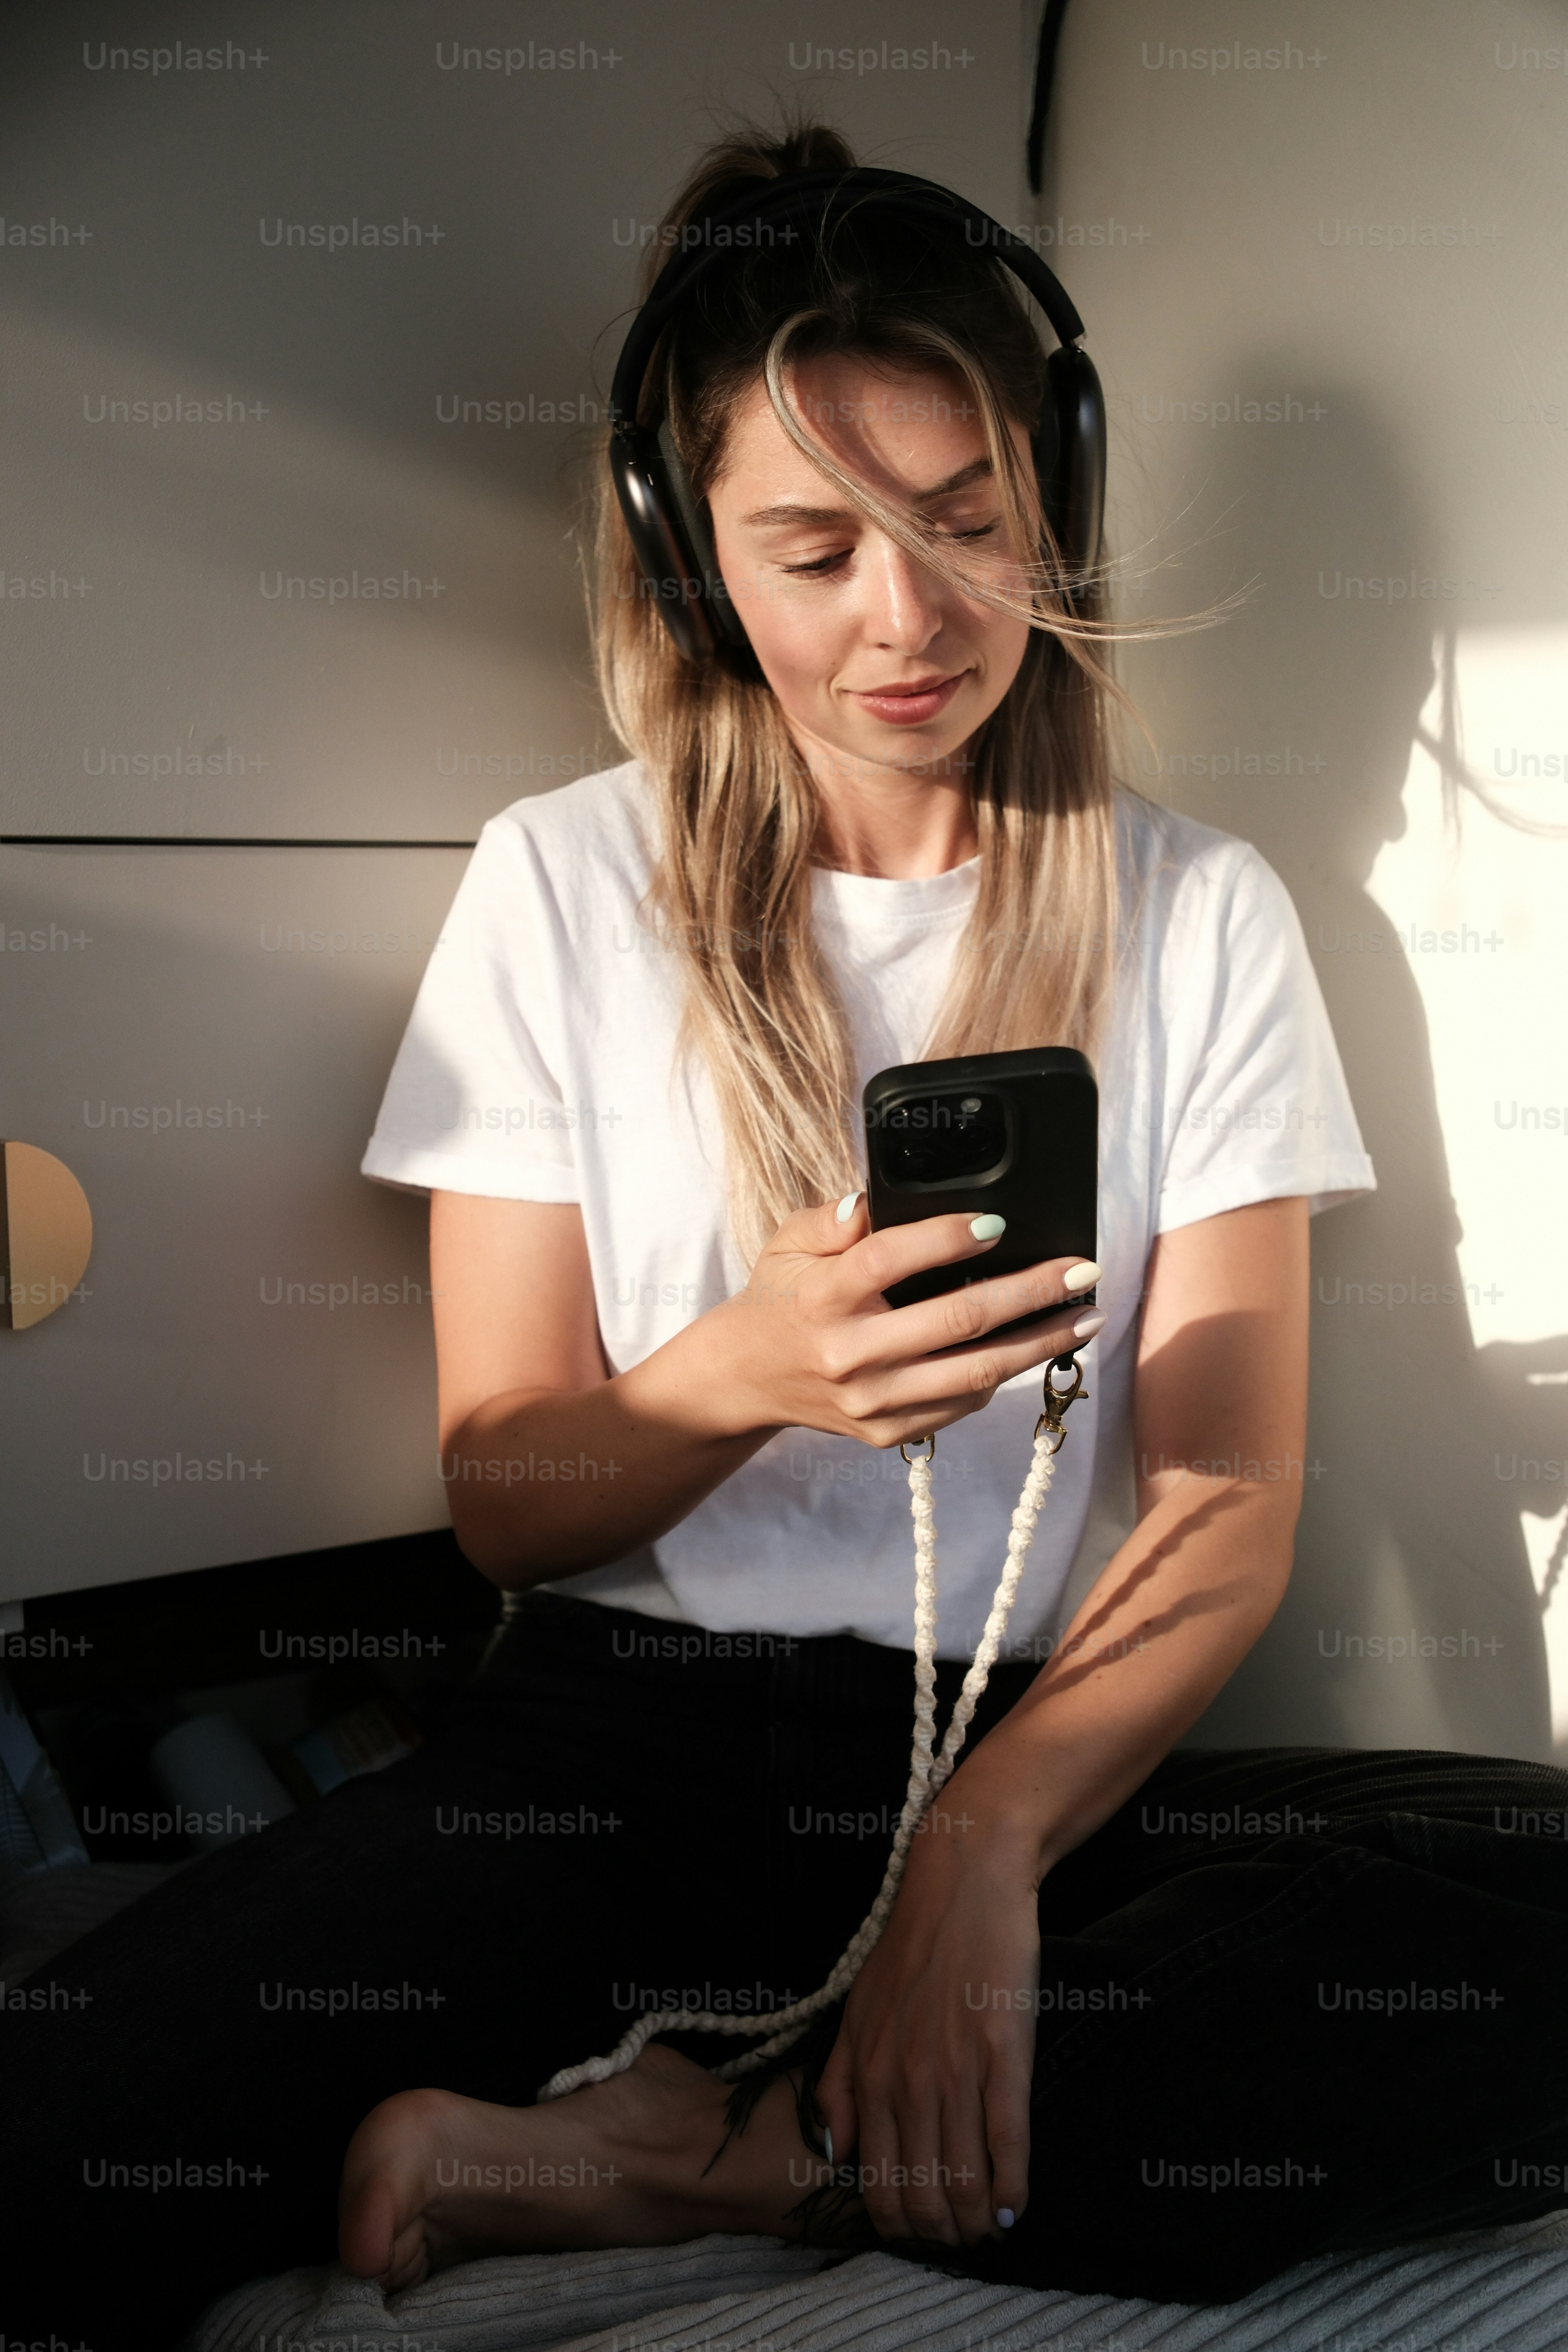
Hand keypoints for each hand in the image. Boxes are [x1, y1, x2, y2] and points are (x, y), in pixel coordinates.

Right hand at [701, 1194, 1101, 1449]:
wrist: (748, 1378)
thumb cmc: (782, 1297)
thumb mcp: (789, 1243)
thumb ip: (832, 1218)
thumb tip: (874, 1201)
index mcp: (823, 1296)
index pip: (890, 1260)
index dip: (947, 1239)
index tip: (998, 1222)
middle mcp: (849, 1353)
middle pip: (957, 1321)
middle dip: (1031, 1293)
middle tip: (1083, 1270)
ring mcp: (872, 1401)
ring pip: (974, 1373)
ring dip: (1040, 1344)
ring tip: (1086, 1317)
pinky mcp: (886, 1432)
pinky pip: (960, 1406)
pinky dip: (1002, 1376)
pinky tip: (1033, 1348)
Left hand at [816, 1793, 1040, 2244]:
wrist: (963, 1882)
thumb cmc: (910, 1948)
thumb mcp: (856, 2013)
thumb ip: (839, 2085)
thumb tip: (834, 2151)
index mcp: (868, 2077)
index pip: (879, 2189)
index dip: (905, 2228)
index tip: (927, 2231)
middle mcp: (907, 2084)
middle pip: (924, 2200)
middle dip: (946, 2234)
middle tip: (965, 2236)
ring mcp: (956, 2072)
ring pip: (966, 2184)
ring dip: (981, 2222)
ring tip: (992, 2226)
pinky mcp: (1004, 2055)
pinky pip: (1008, 2144)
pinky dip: (1013, 2188)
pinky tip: (1017, 2205)